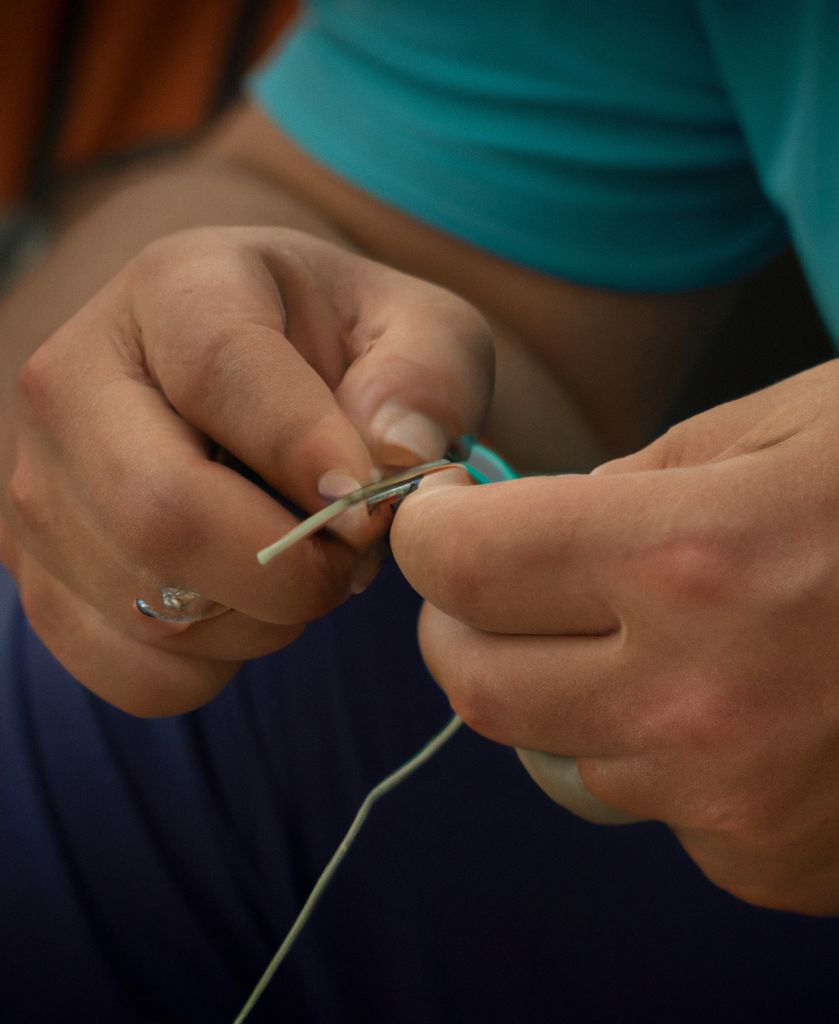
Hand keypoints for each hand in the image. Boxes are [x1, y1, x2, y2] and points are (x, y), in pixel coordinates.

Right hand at [0, 227, 492, 715]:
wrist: (273, 377)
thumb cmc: (353, 353)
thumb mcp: (424, 332)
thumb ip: (427, 378)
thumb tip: (394, 453)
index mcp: (176, 288)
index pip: (220, 371)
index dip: (307, 453)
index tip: (370, 509)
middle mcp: (75, 380)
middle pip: (158, 511)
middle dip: (291, 569)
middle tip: (355, 557)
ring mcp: (42, 485)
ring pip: (154, 607)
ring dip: (270, 617)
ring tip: (306, 564)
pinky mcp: (43, 575)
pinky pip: (137, 671)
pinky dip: (222, 664)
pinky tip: (251, 603)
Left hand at [392, 356, 838, 913]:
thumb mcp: (826, 408)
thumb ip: (665, 456)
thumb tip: (564, 510)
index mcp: (693, 555)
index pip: (466, 563)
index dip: (424, 533)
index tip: (433, 518)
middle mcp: (689, 697)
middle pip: (472, 680)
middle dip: (456, 623)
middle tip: (489, 583)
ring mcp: (725, 800)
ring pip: (557, 749)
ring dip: (566, 686)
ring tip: (645, 636)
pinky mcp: (766, 864)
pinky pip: (652, 805)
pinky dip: (658, 751)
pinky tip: (739, 707)